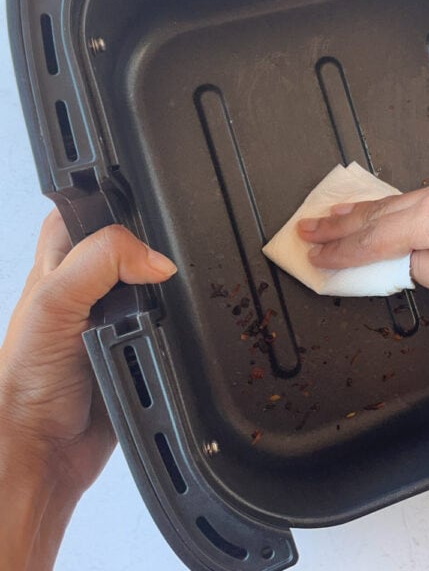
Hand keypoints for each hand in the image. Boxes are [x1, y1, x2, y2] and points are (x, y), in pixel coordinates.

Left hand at [0, 210, 176, 569]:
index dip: (120, 199)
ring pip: (158, 282)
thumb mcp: (55, 303)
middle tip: (163, 263)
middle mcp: (90, 284)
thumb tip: (158, 259)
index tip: (151, 202)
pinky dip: (182, 323)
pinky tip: (180, 325)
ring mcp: (117, 315)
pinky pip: (172, 322)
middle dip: (157, 246)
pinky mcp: (140, 344)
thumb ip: (101, 263)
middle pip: (135, 242)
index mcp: (61, 262)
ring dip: (172, 288)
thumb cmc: (26, 380)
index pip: (92, 209)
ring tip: (170, 297)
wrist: (44, 450)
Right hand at [297, 169, 428, 324]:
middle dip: (343, 221)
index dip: (342, 249)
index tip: (313, 252)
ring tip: (338, 215)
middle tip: (308, 226)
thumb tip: (411, 259)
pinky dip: (407, 205)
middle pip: (385, 209)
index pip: (377, 237)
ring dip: (372, 210)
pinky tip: (396, 210)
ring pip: (409, 197)